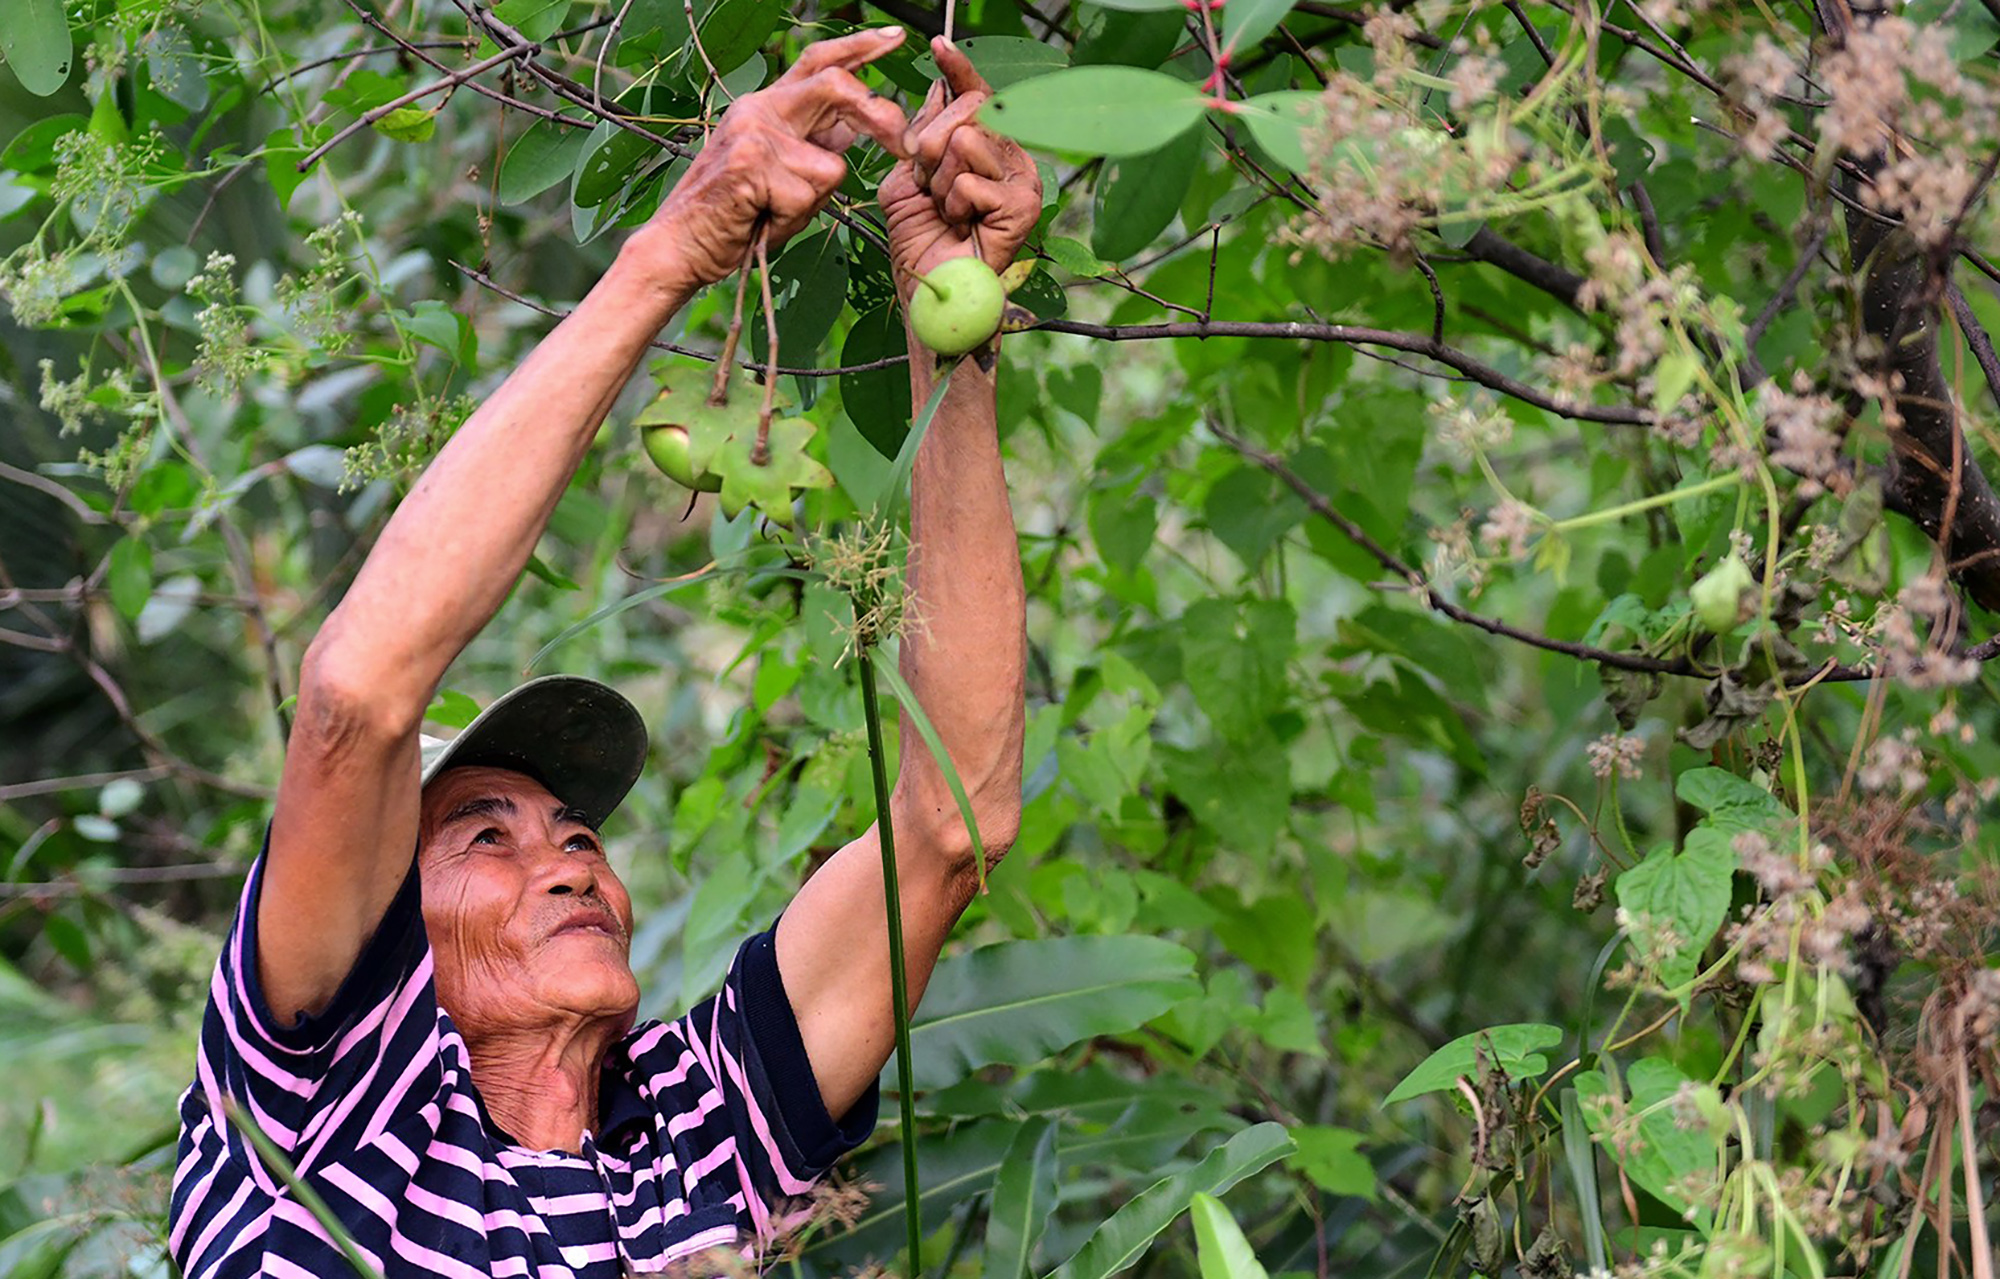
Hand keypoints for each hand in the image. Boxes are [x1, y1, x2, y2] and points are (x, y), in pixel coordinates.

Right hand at [635, 29, 911, 290]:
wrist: (679, 244)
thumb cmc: (733, 216)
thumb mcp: (780, 172)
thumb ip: (815, 144)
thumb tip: (856, 125)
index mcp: (767, 106)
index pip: (819, 61)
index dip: (860, 47)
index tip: (895, 38)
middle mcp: (759, 110)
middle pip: (835, 86)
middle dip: (879, 115)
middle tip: (904, 146)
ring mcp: (752, 135)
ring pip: (828, 166)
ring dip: (813, 203)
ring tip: (774, 212)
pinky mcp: (749, 165)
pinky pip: (805, 197)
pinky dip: (792, 220)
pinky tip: (761, 220)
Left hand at [879, 39, 1041, 301]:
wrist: (930, 291)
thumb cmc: (920, 241)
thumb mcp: (908, 176)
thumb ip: (922, 134)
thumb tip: (938, 87)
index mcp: (987, 148)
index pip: (976, 94)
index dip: (958, 68)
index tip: (937, 43)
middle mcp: (1011, 158)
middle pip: (970, 109)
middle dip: (931, 144)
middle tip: (928, 185)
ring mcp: (1023, 180)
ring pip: (967, 140)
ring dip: (940, 178)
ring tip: (945, 209)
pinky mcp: (1023, 205)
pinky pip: (971, 179)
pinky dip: (953, 204)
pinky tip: (960, 225)